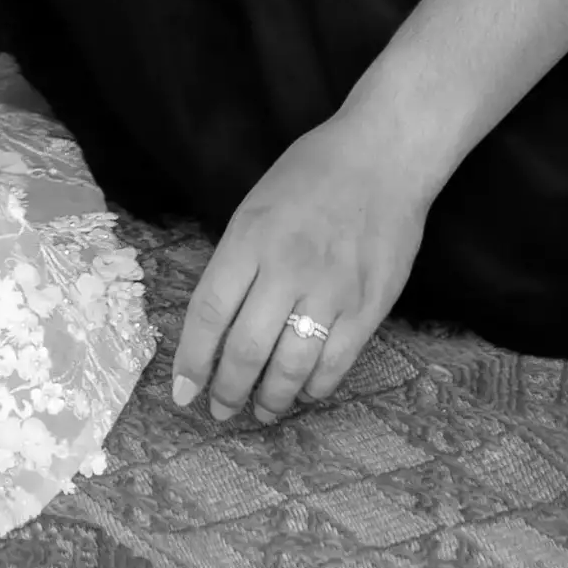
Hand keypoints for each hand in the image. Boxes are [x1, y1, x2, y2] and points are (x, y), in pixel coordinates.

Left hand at [171, 113, 431, 425]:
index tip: (183, 391)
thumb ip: (237, 260)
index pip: (209, 313)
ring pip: (290, 368)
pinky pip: (334, 365)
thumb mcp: (257, 205)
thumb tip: (215, 323)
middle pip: (246, 350)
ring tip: (262, 411)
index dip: (192, 360)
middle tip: (221, 411)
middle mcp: (287, 268)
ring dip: (271, 400)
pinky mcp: (368, 308)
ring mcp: (331, 291)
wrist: (383, 156)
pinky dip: (314, 389)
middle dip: (227, 391)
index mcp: (250, 238)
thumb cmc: (312, 174)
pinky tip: (304, 392)